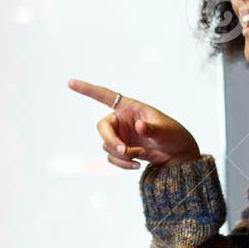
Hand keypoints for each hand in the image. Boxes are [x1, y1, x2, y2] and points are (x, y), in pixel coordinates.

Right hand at [68, 78, 199, 169]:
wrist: (178, 156)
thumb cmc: (174, 136)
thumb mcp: (166, 131)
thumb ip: (152, 129)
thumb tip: (139, 126)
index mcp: (130, 107)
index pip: (105, 96)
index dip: (87, 89)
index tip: (70, 82)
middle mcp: (121, 120)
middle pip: (102, 128)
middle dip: (111, 141)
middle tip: (125, 152)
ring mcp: (120, 136)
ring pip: (106, 145)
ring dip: (120, 155)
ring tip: (140, 157)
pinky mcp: (121, 150)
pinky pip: (112, 157)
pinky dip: (122, 163)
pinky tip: (137, 165)